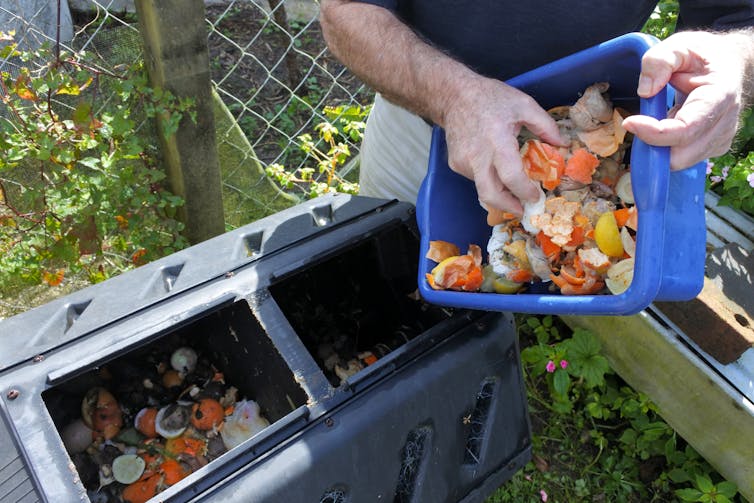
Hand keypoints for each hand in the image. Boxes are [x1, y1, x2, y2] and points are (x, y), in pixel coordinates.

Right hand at [442, 76, 565, 214]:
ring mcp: (463, 162)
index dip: (524, 191)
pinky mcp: (455, 164)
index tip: (535, 196)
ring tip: (510, 185)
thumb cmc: (490, 97)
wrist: (454, 96)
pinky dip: (487, 177)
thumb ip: (546, 125)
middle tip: (521, 209)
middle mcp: (477, 156)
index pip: (511, 176)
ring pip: (482, 187)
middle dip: (507, 207)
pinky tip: (492, 165)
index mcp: (497, 140)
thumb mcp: (524, 104)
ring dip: (499, 191)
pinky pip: (475, 178)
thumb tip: (562, 145)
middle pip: (490, 194)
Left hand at [621, 31, 748, 169]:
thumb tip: (645, 91)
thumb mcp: (678, 46)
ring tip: (662, 113)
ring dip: (659, 144)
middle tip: (638, 120)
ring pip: (679, 160)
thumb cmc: (702, 55)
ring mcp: (720, 139)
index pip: (686, 129)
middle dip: (652, 145)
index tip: (629, 122)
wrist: (726, 63)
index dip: (654, 133)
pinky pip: (681, 158)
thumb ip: (659, 60)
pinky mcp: (713, 148)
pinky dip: (667, 146)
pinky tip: (671, 121)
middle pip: (681, 156)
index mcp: (720, 96)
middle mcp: (725, 123)